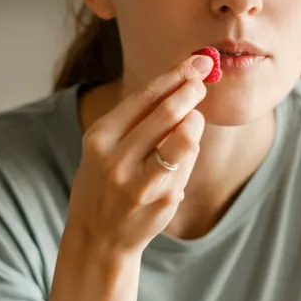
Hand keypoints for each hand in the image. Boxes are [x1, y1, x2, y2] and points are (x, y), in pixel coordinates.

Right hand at [67, 53, 211, 257]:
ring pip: (184, 140)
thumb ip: (136, 120)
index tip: (197, 62)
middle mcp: (117, 160)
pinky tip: (179, 158)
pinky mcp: (162, 202)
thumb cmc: (104, 182)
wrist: (98, 237)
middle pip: (167, 113)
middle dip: (191, 92)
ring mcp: (141, 184)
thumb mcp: (104, 147)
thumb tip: (183, 82)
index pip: (144, 98)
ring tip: (193, 120)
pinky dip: (189, 155)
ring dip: (195, 123)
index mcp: (99, 139)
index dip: (175, 76)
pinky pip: (186, 167)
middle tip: (202, 82)